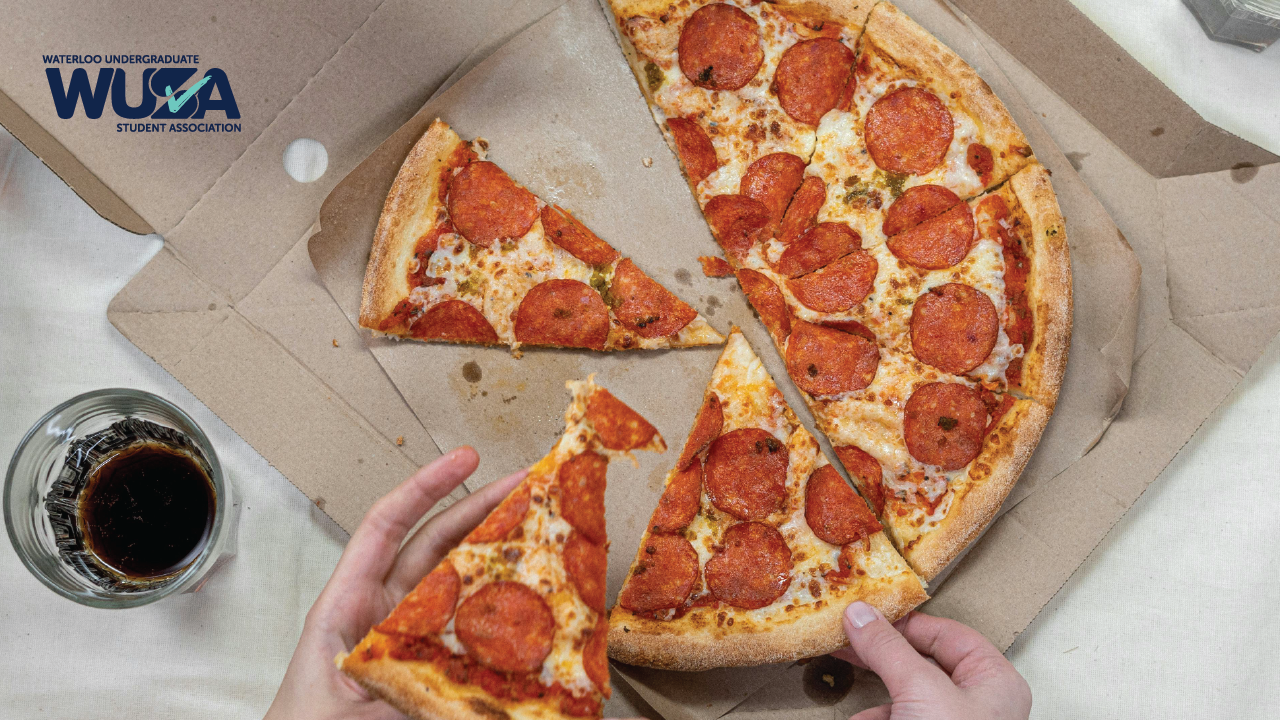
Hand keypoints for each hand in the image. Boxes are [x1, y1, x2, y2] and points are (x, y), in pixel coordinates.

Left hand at [265, 446, 526, 719]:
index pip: (386, 527)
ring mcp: (405, 640)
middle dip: (478, 510)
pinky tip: (528, 611)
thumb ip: (404, 695)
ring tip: (536, 534)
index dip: (425, 487)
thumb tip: (467, 691)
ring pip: (456, 584)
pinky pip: (466, 633)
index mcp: (347, 607)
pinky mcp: (425, 668)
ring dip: (494, 557)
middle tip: (522, 486)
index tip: (464, 461)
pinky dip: (496, 617)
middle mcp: (379, 614)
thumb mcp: (351, 710)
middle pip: (433, 545)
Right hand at [832, 602, 1030, 719]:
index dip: (904, 623)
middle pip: (924, 663)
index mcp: (994, 681)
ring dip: (875, 697)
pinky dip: (876, 719)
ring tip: (849, 686)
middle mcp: (979, 704)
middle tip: (847, 641)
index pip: (946, 633)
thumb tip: (861, 614)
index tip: (866, 617)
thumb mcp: (919, 690)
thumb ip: (887, 648)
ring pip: (908, 696)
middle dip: (882, 658)